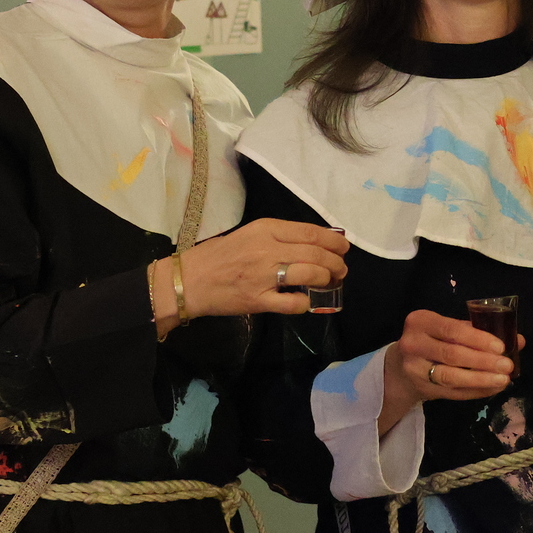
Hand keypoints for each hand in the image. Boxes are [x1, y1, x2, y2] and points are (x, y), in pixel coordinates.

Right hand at [150, 218, 349, 336]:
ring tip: (331, 282)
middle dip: (336, 263)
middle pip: (315, 253)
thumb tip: (312, 242)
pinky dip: (304, 303)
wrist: (188, 280)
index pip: (310, 232)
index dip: (333, 241)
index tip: (344, 248)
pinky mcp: (258, 300)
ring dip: (327, 279)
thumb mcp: (249, 235)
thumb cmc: (218, 256)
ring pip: (310, 274)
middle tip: (341, 270)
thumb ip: (278, 237)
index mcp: (265, 228)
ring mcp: (263, 275)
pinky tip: (305, 302)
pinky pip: (292, 303)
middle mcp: (267, 248)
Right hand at [379, 310, 526, 432]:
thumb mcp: (448, 329)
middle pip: (452, 355)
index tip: (501, 347)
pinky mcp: (421, 389)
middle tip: (507, 366)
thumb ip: (479, 331)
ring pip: (451, 377)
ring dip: (480, 380)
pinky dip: (475, 391)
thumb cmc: (433, 340)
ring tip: (503, 380)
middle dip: (483, 362)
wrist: (401, 366)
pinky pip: (452, 393)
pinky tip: (492, 388)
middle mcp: (413, 344)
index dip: (478, 339)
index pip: (452, 330)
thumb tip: (519, 340)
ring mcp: (414, 369)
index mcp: (421, 321)